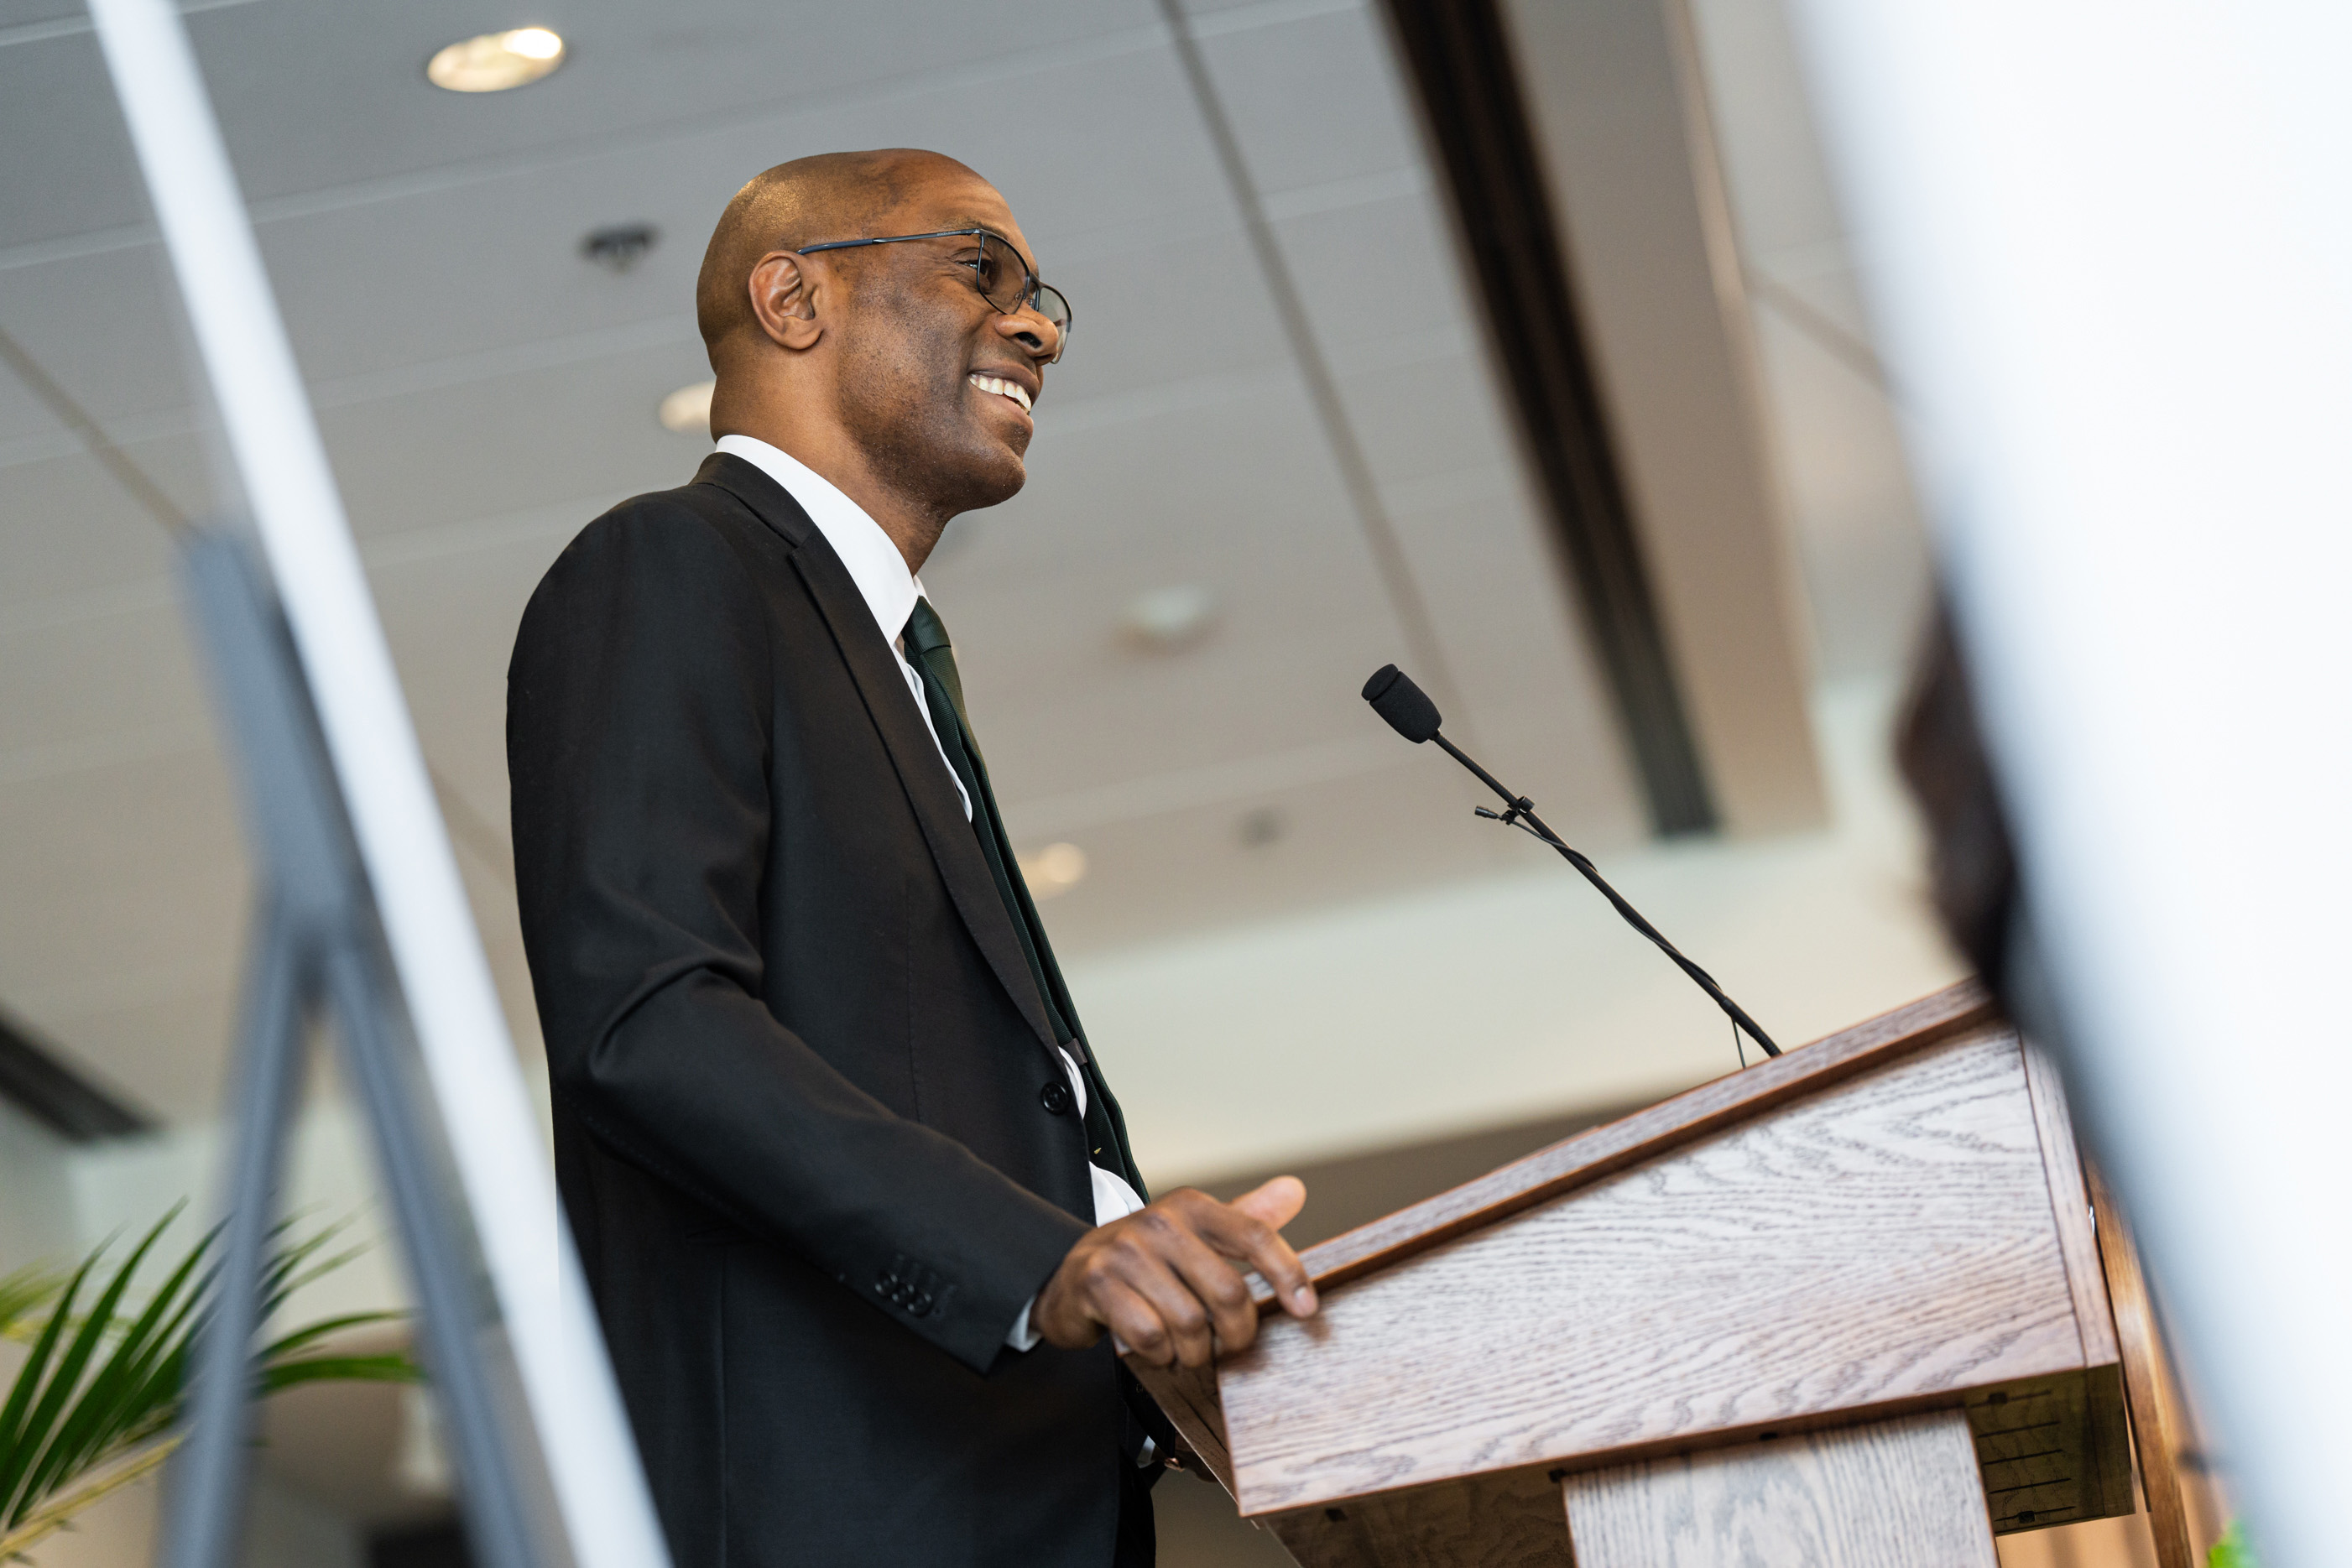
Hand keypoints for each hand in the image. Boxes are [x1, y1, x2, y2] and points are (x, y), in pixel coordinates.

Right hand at [1033, 1177, 1316, 1367]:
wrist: (1069, 1274)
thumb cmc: (1145, 1259)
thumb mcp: (1195, 1233)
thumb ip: (1245, 1219)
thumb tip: (1295, 1190)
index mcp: (1191, 1206)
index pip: (1253, 1234)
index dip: (1287, 1273)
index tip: (1306, 1309)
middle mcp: (1159, 1222)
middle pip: (1227, 1292)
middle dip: (1236, 1334)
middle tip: (1228, 1347)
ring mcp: (1125, 1251)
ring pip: (1190, 1323)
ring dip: (1195, 1352)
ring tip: (1188, 1351)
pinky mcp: (1097, 1283)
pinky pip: (1150, 1337)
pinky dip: (1161, 1356)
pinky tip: (1157, 1351)